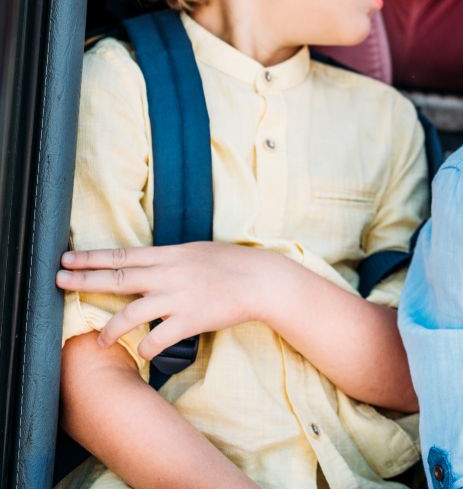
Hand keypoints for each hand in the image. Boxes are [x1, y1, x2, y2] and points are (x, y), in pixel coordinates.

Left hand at [56, 242, 285, 361]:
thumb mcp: (196, 253)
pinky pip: (158, 338)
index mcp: (170, 255)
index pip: (122, 255)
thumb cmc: (232, 265)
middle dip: (85, 279)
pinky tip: (143, 352)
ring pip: (131, 313)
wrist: (262, 280)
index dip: (92, 257)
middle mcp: (169, 274)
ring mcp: (178, 297)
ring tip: (99, 338)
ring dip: (110, 328)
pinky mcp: (190, 319)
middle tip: (57, 280)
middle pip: (118, 277)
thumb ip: (169, 260)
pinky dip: (147, 347)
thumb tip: (144, 263)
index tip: (67, 258)